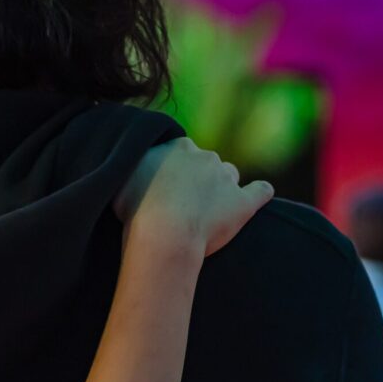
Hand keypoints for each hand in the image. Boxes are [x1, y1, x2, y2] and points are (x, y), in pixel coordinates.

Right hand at [115, 139, 273, 257]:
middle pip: (206, 163)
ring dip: (222, 189)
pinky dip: (260, 193)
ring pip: (230, 176)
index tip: (166, 187)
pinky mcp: (244, 203)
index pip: (181, 151)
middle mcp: (205, 157)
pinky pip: (260, 191)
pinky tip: (260, 195)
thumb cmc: (136, 209)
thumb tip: (130, 164)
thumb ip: (131, 165)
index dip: (174, 170)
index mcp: (178, 146)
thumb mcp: (122, 177)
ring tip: (210, 212)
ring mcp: (227, 179)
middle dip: (198, 179)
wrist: (163, 234)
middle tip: (183, 204)